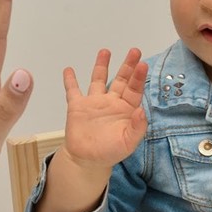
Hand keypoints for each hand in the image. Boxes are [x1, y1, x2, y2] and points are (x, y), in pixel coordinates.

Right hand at [61, 47, 148, 170]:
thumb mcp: (128, 143)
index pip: (134, 89)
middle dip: (127, 65)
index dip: (138, 77)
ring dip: (102, 65)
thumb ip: (137, 128)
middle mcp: (111, 102)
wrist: (87, 160)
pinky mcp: (77, 106)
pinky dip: (70, 80)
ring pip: (98, 79)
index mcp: (126, 109)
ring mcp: (94, 102)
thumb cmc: (110, 152)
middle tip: (134, 51)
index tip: (142, 64)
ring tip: (105, 51)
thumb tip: (142, 110)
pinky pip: (73, 90)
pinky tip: (68, 70)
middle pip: (121, 79)